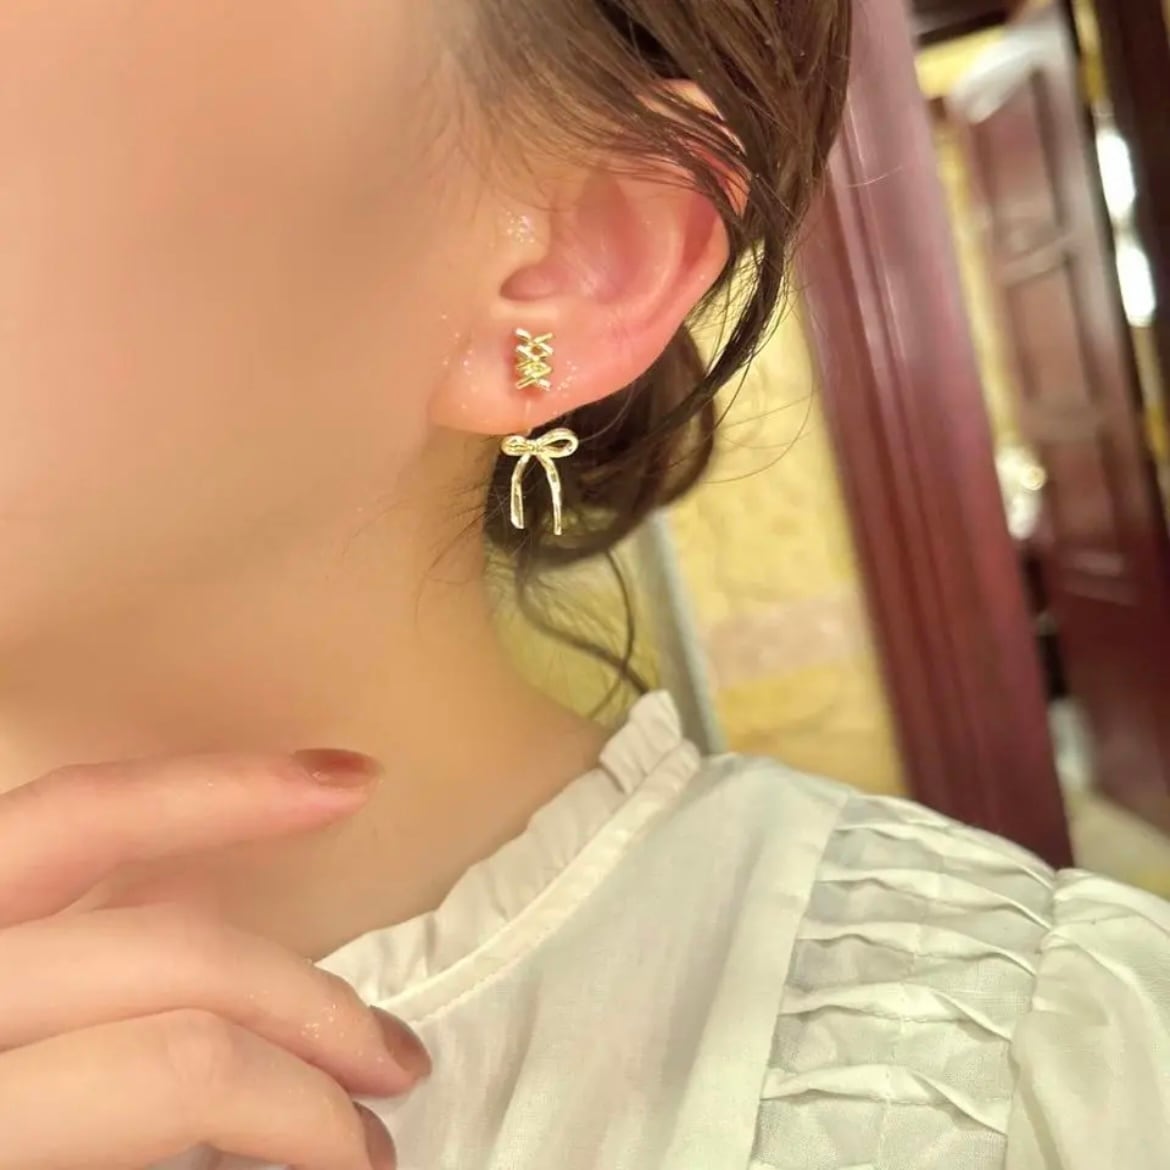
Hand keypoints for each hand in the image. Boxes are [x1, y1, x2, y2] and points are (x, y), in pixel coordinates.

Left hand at [0, 749, 426, 1169]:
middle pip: (172, 950)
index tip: (360, 1153)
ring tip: (351, 785)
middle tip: (389, 1060)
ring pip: (90, 812)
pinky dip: (154, 782)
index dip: (296, 1111)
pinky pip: (51, 812)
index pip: (175, 1073)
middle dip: (307, 1002)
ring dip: (243, 789)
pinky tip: (240, 774)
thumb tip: (276, 1142)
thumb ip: (139, 1156)